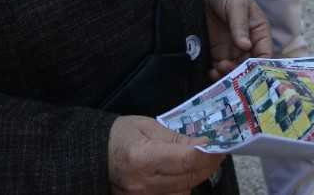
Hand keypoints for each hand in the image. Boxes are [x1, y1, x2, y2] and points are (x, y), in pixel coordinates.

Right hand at [107, 116, 222, 193]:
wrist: (94, 155)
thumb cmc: (121, 135)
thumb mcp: (147, 126)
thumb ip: (175, 137)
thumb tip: (202, 143)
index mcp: (142, 157)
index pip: (186, 159)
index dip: (208, 152)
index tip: (219, 143)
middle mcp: (143, 183)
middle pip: (188, 178)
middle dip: (208, 164)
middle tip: (218, 151)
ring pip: (184, 192)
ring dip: (197, 177)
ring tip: (203, 161)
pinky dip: (184, 186)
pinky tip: (186, 175)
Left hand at [197, 0, 273, 79]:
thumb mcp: (236, 6)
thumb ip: (240, 25)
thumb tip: (245, 46)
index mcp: (259, 32)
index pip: (264, 54)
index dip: (259, 66)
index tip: (249, 73)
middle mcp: (248, 44)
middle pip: (249, 66)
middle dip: (240, 73)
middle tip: (226, 69)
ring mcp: (232, 48)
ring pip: (234, 70)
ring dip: (227, 75)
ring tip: (216, 72)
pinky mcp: (217, 51)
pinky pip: (219, 67)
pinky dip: (215, 73)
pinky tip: (210, 72)